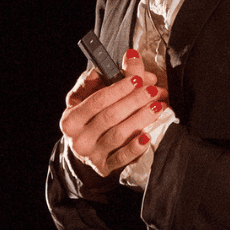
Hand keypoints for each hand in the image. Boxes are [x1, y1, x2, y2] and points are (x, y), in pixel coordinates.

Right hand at [60, 49, 168, 177]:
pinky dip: (136, 147)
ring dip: (141, 119)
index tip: (137, 79)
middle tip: (154, 90)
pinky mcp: (105, 167)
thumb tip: (118, 62)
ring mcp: (91, 155)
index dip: (118, 89)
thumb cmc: (88, 119)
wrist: (85, 151)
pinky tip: (148, 136)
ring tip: (158, 106)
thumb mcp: (86, 99)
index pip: (97, 100)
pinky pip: (122, 158)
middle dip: (135, 101)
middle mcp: (78, 138)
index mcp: (71, 119)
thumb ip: (100, 80)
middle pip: (110, 116)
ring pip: (118, 135)